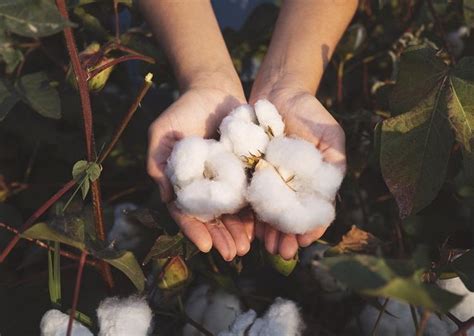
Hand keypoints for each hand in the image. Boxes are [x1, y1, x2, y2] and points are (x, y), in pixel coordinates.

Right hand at [147, 82, 253, 260]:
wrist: (213, 89)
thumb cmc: (183, 110)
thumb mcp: (162, 132)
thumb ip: (158, 162)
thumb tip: (165, 197)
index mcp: (183, 182)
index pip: (186, 212)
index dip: (194, 230)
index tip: (205, 246)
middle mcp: (205, 185)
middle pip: (212, 218)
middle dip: (221, 238)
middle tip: (233, 254)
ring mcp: (226, 180)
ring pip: (232, 212)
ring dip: (239, 232)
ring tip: (247, 248)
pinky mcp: (246, 170)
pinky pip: (250, 194)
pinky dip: (255, 211)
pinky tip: (261, 227)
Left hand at [251, 85, 345, 259]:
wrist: (279, 92)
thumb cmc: (310, 113)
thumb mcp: (330, 136)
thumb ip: (334, 164)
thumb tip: (331, 196)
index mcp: (312, 183)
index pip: (313, 211)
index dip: (310, 228)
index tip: (304, 241)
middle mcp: (291, 186)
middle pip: (289, 217)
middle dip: (286, 236)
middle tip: (282, 252)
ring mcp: (270, 181)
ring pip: (270, 212)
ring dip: (269, 231)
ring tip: (266, 247)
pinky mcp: (250, 172)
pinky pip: (251, 196)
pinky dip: (251, 213)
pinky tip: (250, 228)